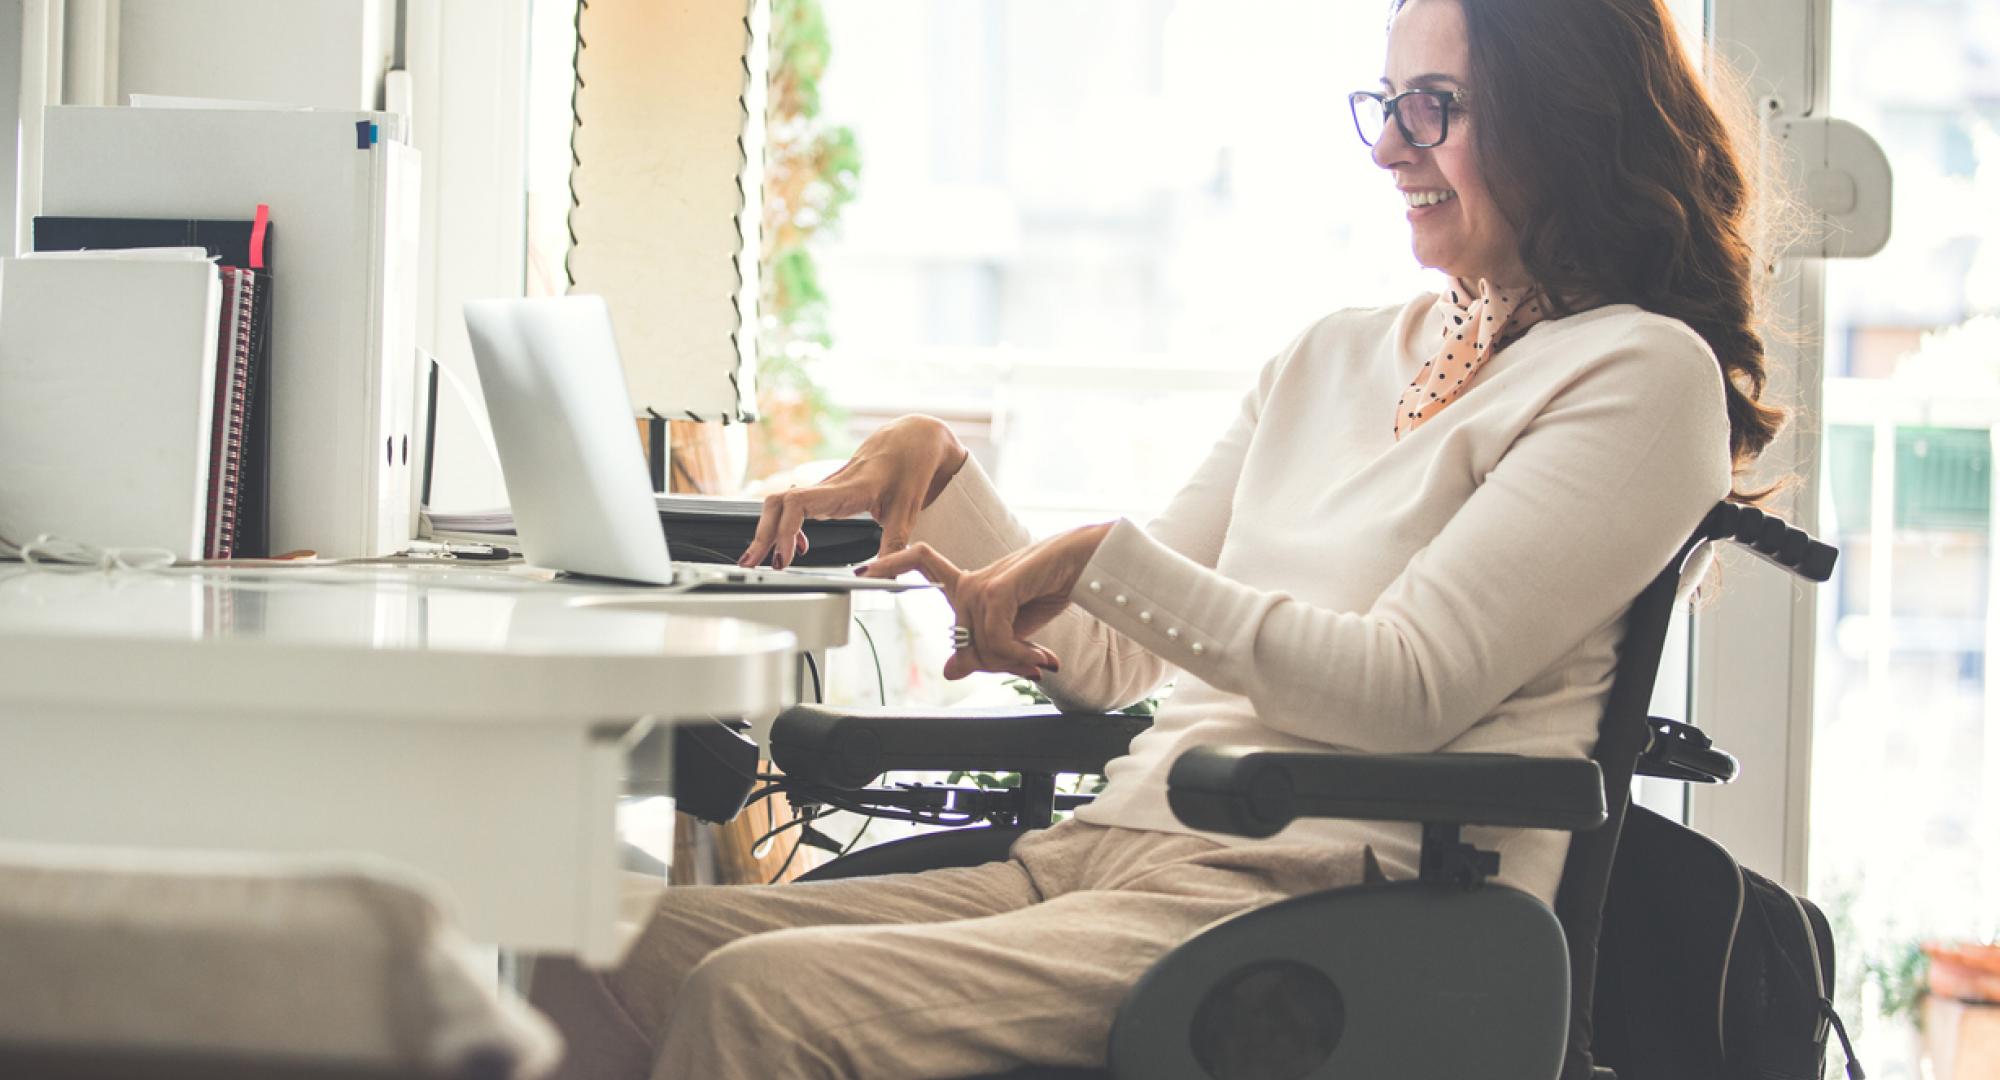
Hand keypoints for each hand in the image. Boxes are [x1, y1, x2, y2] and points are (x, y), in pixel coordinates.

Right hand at [739, 415, 969, 568]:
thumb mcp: (907, 512)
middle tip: (752, 564)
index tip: (785, 558)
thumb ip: (894, 548)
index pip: (798, 503)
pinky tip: (796, 546)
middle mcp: (829, 486)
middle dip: (761, 535)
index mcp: (846, 489)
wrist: (914, 439)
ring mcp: (825, 487)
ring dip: (768, 531)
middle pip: (777, 503)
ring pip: (780, 502)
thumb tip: (883, 579)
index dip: (784, 531)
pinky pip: (793, 505)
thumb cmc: (910, 467)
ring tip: (764, 560)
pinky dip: (785, 526)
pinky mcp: (826, 491)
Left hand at [861, 522, 1112, 680]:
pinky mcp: (997, 589)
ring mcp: (982, 583)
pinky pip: (994, 640)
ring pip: (980, 647)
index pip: (920, 561)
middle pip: (963, 642)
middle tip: (1031, 667)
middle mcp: (970, 581)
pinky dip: (1018, 655)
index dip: (890, 563)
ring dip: (1015, 662)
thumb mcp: (1014, 630)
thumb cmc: (1052, 588)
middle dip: (997, 664)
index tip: (862, 570)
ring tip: (1042, 660)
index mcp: (970, 584)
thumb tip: (948, 670)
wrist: (1088, 563)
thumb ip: (983, 648)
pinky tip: (1041, 657)